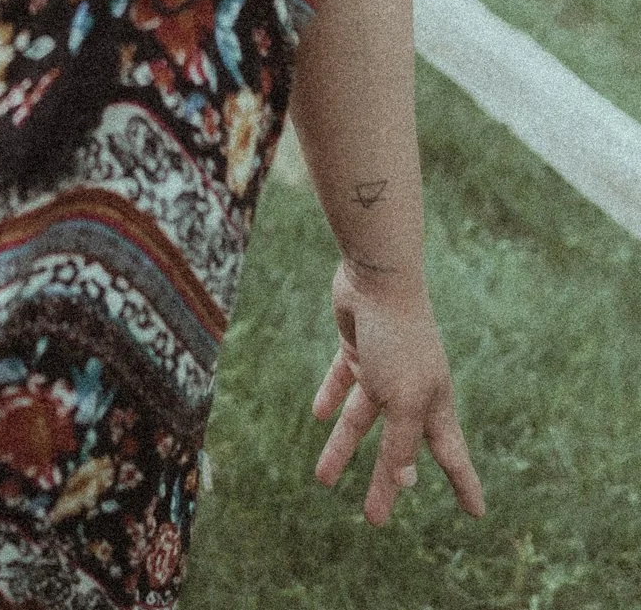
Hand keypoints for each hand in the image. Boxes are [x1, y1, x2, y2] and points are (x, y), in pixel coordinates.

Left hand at [312, 259, 484, 524]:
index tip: (477, 515)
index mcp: (434, 405)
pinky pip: (343, 379)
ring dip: (343, 448)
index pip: (453, 456)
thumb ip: (401, 442)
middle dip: (387, 483)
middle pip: (398, 449)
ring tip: (323, 480)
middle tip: (376, 520)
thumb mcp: (401, 399)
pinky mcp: (358, 346)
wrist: (377, 277)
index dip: (465, 486)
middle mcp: (411, 391)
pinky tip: (319, 415)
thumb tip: (404, 483)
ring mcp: (384, 369)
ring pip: (361, 419)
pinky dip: (331, 396)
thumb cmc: (397, 339)